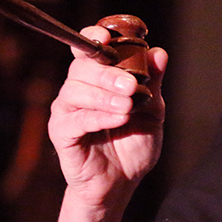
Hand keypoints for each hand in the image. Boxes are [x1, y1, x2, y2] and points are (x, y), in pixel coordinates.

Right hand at [48, 26, 168, 221]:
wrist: (121, 184)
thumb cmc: (133, 144)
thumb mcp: (153, 112)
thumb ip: (154, 83)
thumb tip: (160, 53)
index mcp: (99, 78)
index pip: (89, 48)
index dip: (94, 37)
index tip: (107, 38)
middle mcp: (78, 89)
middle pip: (82, 66)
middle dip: (108, 72)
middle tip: (131, 86)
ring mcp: (67, 110)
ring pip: (76, 90)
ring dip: (104, 96)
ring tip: (127, 108)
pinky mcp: (61, 133)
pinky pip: (74, 118)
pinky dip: (96, 116)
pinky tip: (116, 119)